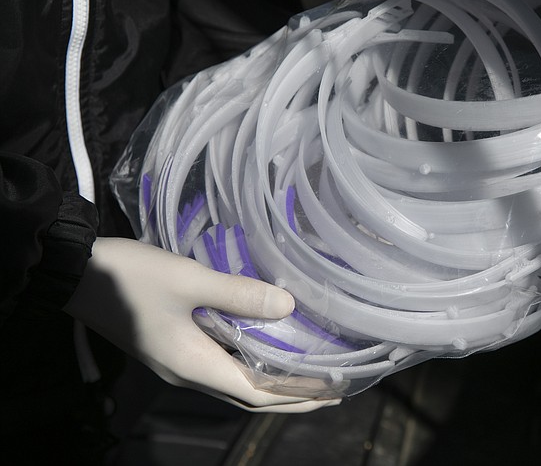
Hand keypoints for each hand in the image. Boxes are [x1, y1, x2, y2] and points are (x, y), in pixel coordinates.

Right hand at [64, 237, 339, 412]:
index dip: (297, 395)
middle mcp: (188, 373)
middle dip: (290, 397)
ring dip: (271, 383)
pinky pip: (221, 365)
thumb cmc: (132, 277)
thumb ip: (238, 294)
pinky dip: (249, 364)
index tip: (333, 392)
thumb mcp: (188, 280)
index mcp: (194, 365)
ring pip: (235, 381)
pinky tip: (263, 347)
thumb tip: (289, 307)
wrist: (77, 273)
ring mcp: (178, 361)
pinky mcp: (172, 346)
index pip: (257, 392)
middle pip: (249, 395)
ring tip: (305, 374)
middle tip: (330, 392)